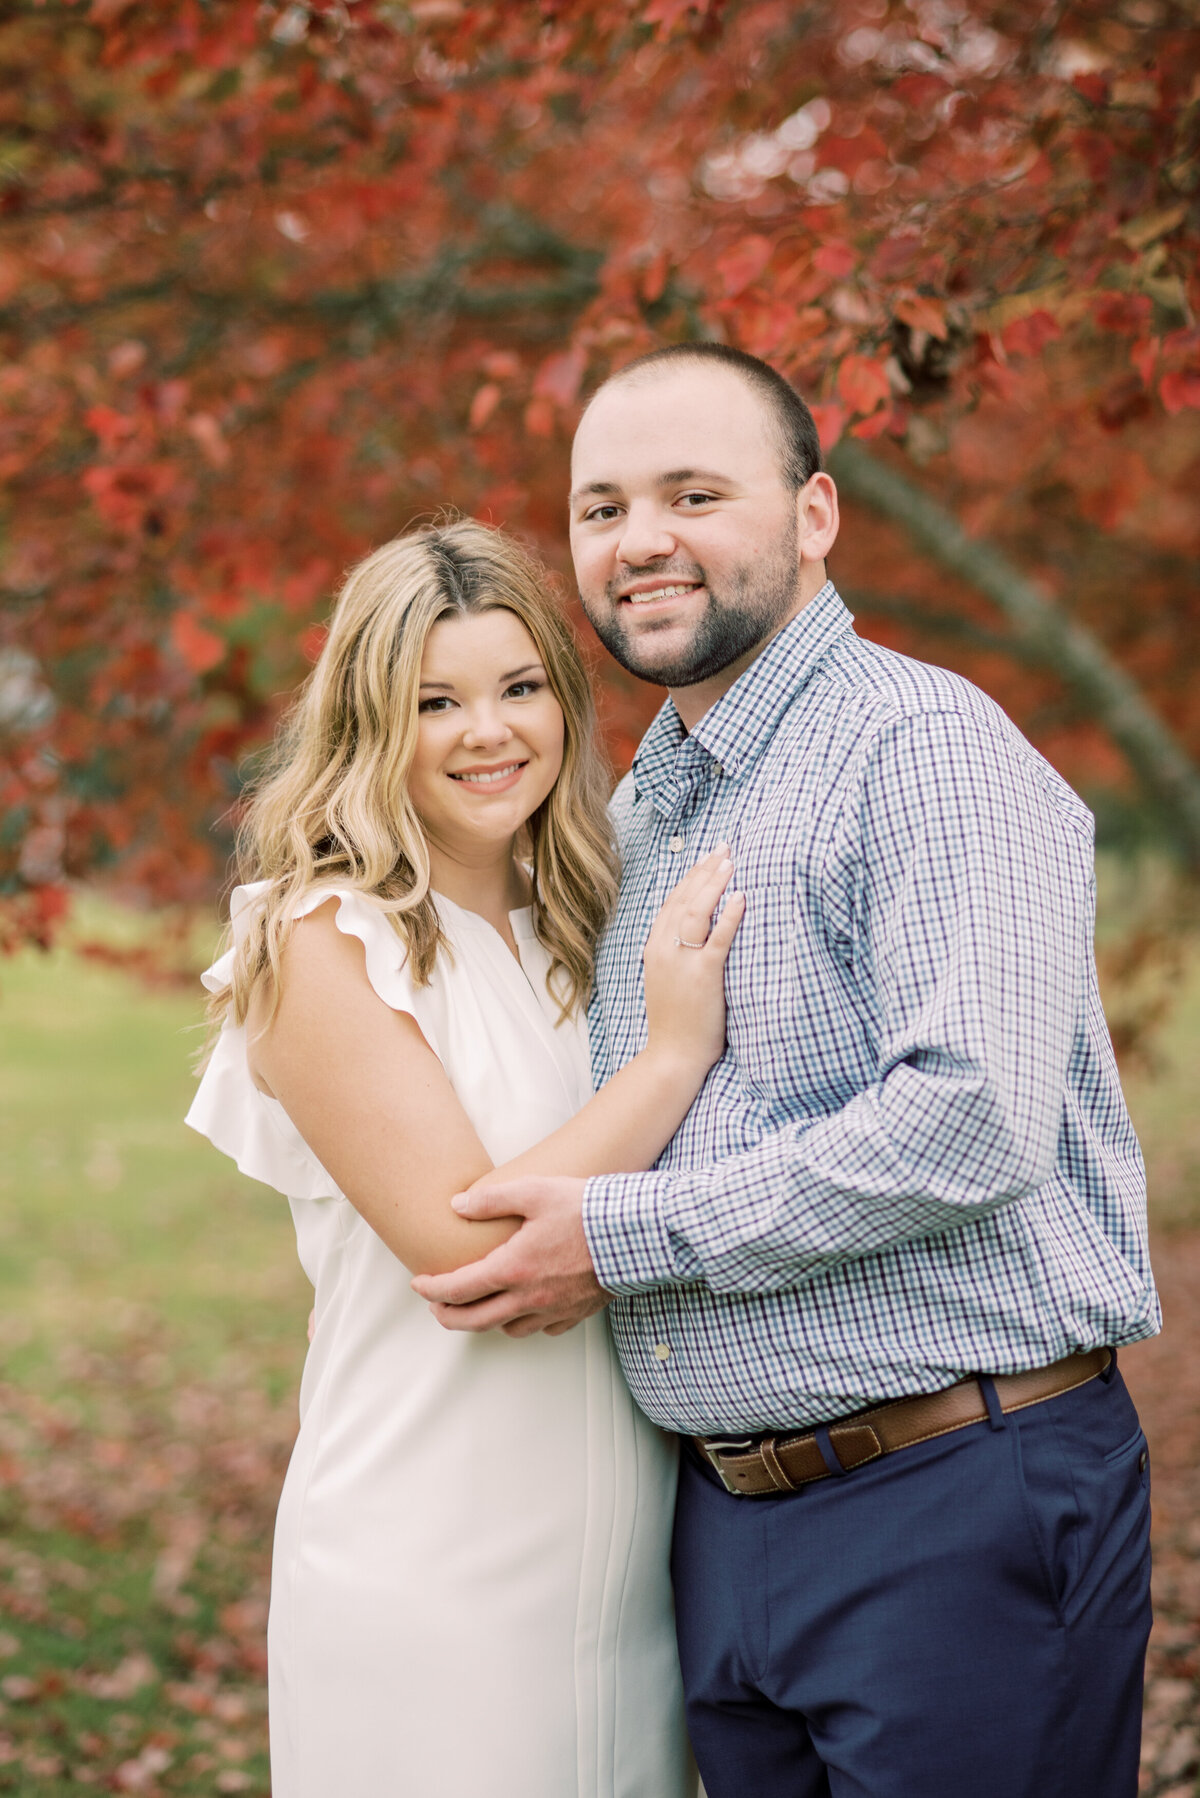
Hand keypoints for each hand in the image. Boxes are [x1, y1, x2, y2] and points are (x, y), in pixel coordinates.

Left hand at [410, 1176, 608, 1336]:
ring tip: (478, 1306)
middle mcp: (529, 1297)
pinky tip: (524, 1309)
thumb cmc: (586, 1209)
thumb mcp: (534, 1191)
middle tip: (435, 1307)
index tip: (418, 1285)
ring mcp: (553, 1310)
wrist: (637, 1234)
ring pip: (507, 1329)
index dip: (432, 1289)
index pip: (458, 1288)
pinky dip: (524, 1323)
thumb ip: (491, 1199)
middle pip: (475, 1320)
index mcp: (512, 1268)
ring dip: (485, 1321)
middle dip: (448, 1316)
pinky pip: (542, 1329)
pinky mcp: (576, 1314)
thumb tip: (457, 1205)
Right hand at [643, 845, 744, 1072]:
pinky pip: (718, 937)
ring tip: (732, 863)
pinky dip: (729, 914)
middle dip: (706, 870)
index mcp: (655, 948)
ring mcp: (683, 961)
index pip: (673, 901)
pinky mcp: (704, 975)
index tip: (709, 857)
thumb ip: (678, 954)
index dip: (692, 876)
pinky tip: (741, 897)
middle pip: (685, 898)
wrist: (673, 1055)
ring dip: (715, 883)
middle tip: (725, 848)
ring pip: (697, 910)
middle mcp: (664, 949)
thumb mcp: (668, 980)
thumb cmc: (677, 1022)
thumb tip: (699, 933)